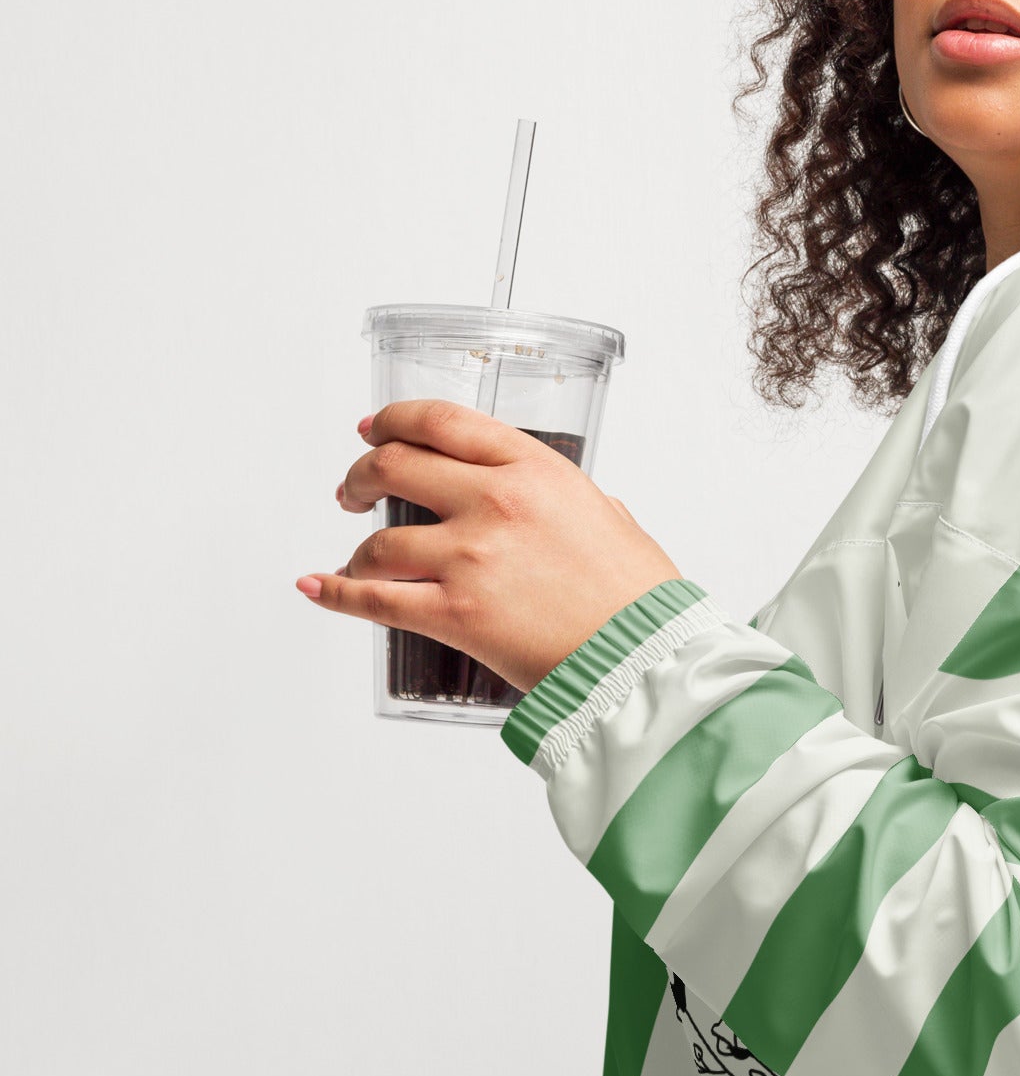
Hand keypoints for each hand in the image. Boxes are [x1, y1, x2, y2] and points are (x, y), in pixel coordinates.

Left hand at [297, 399, 681, 693]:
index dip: (395, 420)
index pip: (442, 422)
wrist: (645, 655)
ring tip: (355, 558)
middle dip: (361, 475)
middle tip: (353, 492)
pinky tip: (319, 588)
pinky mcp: (454, 614)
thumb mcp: (614, 520)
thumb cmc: (639, 596)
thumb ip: (581, 505)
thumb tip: (571, 509)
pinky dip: (335, 592)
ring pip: (378, 540)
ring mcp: (469, 557)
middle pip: (395, 466)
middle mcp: (494, 502)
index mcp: (534, 469)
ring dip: (354, 548)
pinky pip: (373, 598)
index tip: (374, 429)